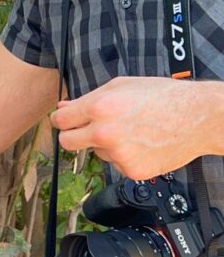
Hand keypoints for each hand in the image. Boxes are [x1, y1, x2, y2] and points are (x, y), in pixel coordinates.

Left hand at [49, 77, 218, 179]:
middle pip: (67, 143)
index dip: (59, 120)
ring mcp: (118, 154)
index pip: (61, 121)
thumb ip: (88, 98)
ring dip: (105, 144)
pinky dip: (123, 156)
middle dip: (72, 135)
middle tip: (85, 130)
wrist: (197, 118)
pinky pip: (116, 164)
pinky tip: (140, 143)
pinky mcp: (132, 171)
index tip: (62, 121)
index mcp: (100, 107)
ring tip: (130, 130)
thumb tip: (63, 108)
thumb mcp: (121, 85)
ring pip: (96, 152)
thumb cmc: (162, 96)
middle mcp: (105, 133)